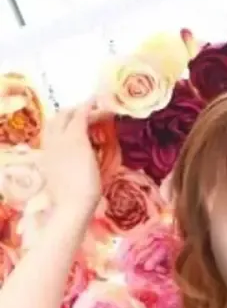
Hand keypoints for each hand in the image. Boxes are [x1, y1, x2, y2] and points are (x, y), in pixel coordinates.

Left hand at [40, 101, 104, 220]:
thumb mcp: (95, 161)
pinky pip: (51, 136)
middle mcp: (57, 139)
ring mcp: (50, 149)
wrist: (72, 207)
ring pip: (54, 125)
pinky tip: (69, 138)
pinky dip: (60, 131)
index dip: (90, 106)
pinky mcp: (47, 160)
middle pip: (63, 116)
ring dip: (65, 119)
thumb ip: (91, 139)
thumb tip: (92, 124)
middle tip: (89, 111)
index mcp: (72, 137)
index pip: (80, 114)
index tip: (99, 100)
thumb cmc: (88, 187)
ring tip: (77, 123)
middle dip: (75, 110)